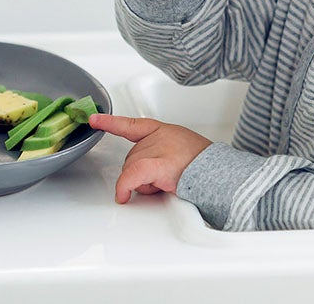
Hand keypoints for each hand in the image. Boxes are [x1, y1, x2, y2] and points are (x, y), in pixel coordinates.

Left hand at [89, 113, 212, 203]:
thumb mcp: (179, 152)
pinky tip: (123, 194)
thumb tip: (141, 177)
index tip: (93, 119)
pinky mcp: (160, 165)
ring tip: (165, 185)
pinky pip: (133, 175)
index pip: (131, 125)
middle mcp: (158, 137)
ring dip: (141, 184)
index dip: (110, 122)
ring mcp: (159, 150)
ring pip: (131, 170)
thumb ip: (157, 156)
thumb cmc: (204, 166)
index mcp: (163, 131)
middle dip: (138, 174)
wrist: (220, 173)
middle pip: (130, 158)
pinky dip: (125, 186)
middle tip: (161, 180)